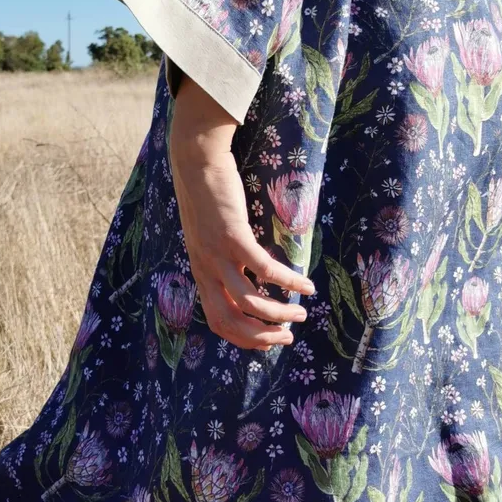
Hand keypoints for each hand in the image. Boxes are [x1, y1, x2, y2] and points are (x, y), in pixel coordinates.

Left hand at [168, 75, 313, 350]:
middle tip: (288, 337)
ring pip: (249, 302)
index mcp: (201, 271)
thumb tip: (245, 273)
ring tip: (301, 313)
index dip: (244, 339)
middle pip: (231, 321)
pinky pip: (264, 270)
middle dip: (262, 338)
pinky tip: (306, 284)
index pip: (218, 321)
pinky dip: (288, 281)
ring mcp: (217, 254)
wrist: (195, 161)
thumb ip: (221, 256)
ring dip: (278, 315)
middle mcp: (206, 269)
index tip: (269, 340)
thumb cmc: (206, 196)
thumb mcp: (208, 235)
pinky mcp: (232, 236)